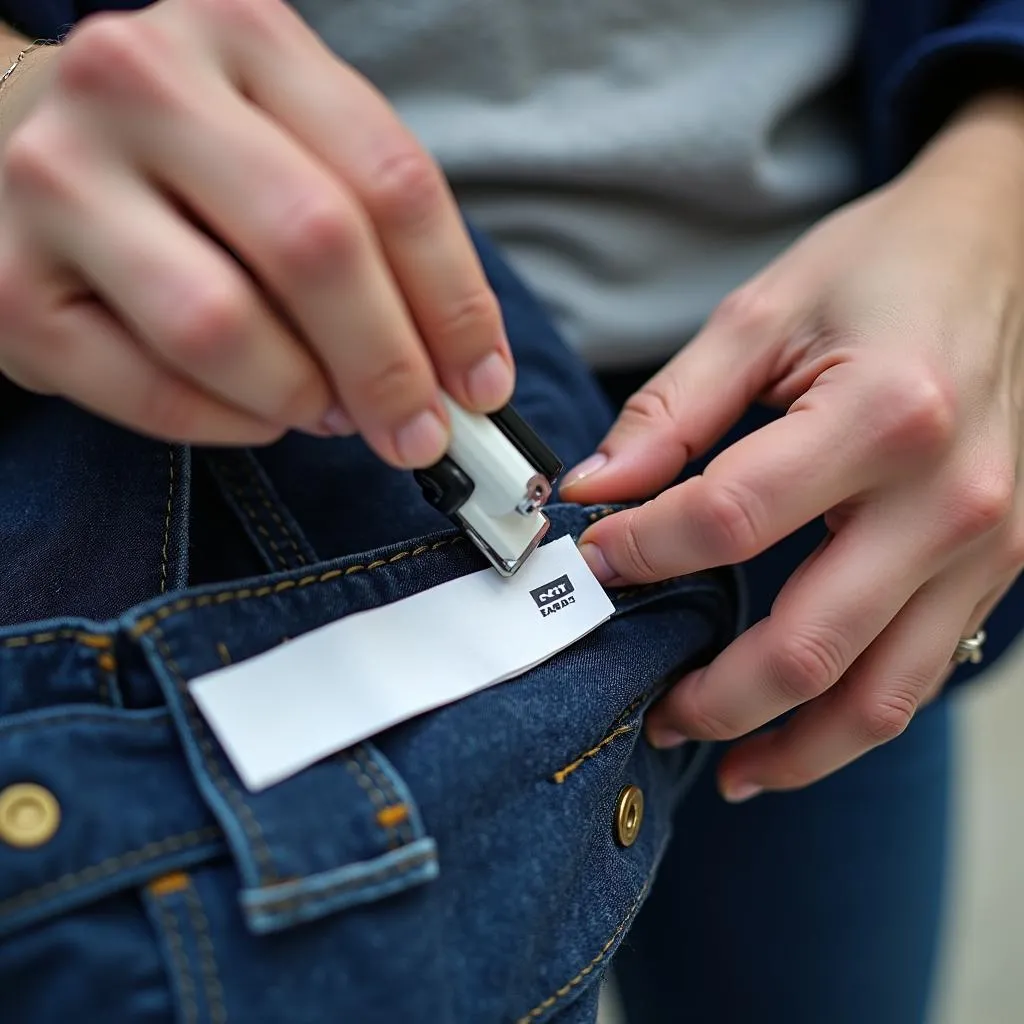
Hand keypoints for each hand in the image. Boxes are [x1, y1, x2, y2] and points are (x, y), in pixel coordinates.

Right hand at [0, 0, 511, 463]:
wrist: (9, 139)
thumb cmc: (187, 160)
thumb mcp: (289, 142)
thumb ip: (372, 230)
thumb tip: (450, 369)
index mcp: (243, 34)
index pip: (391, 179)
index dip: (455, 300)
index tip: (481, 382)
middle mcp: (141, 83)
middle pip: (315, 246)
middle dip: (389, 366)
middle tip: (419, 433)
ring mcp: (58, 179)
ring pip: (223, 327)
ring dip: (303, 398)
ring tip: (328, 412)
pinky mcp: (9, 284)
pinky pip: (152, 391)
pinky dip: (229, 425)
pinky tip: (256, 415)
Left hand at [562, 92, 1023, 799]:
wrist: (1009, 248)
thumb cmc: (886, 268)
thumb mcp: (765, 312)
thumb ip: (673, 410)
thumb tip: (595, 490)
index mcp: (885, 415)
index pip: (730, 522)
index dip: (643, 552)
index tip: (592, 562)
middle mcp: (950, 499)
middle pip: (808, 644)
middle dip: (712, 695)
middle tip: (647, 703)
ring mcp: (989, 546)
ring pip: (880, 696)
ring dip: (790, 747)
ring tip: (719, 762)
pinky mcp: (1000, 566)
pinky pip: (920, 674)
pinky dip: (851, 718)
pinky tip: (796, 730)